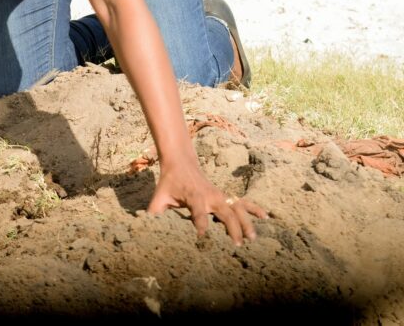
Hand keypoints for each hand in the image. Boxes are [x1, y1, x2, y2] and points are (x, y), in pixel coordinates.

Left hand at [148, 160, 268, 245]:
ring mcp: (220, 196)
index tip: (201, 235)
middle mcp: (210, 196)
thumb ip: (154, 211)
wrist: (181, 163)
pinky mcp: (225, 196)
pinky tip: (266, 217)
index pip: (197, 212)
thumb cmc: (169, 182)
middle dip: (231, 228)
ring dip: (246, 222)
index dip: (199, 222)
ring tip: (253, 238)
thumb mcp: (159, 196)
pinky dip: (254, 208)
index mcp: (193, 197)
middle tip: (236, 245)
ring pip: (237, 209)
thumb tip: (144, 225)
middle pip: (224, 212)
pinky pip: (242, 202)